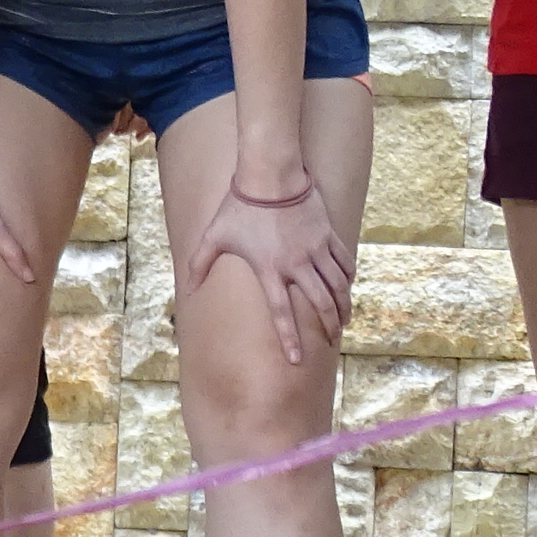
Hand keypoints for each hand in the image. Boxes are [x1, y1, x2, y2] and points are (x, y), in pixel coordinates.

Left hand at [182, 176, 350, 366]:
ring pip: (338, 286)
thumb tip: (188, 289)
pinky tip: (348, 288)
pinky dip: (348, 278)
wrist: (269, 176)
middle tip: (333, 340)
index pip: (281, 313)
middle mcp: (297, 264)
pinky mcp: (328, 235)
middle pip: (320, 304)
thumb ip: (199, 264)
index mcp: (269, 270)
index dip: (289, 339)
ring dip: (344, 306)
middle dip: (329, 326)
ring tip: (344, 320)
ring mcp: (315, 250)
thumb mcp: (214, 237)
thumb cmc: (239, 207)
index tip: (295, 360)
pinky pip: (344, 262)